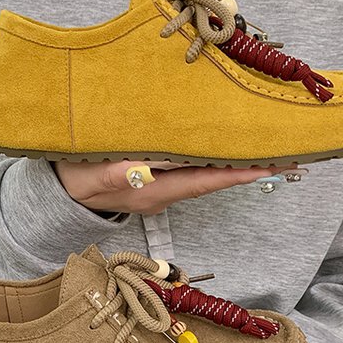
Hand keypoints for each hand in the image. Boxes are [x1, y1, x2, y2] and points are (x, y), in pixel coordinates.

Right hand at [54, 159, 284, 215]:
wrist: (61, 195)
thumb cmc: (75, 183)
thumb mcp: (92, 178)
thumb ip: (118, 176)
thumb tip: (146, 170)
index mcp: (154, 192)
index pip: (204, 182)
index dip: (236, 174)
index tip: (268, 166)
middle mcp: (164, 193)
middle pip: (211, 180)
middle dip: (244, 169)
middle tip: (281, 156)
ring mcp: (161, 188)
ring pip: (203, 175)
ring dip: (230, 164)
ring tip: (261, 151)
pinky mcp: (155, 179)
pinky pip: (189, 169)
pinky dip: (209, 159)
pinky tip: (220, 147)